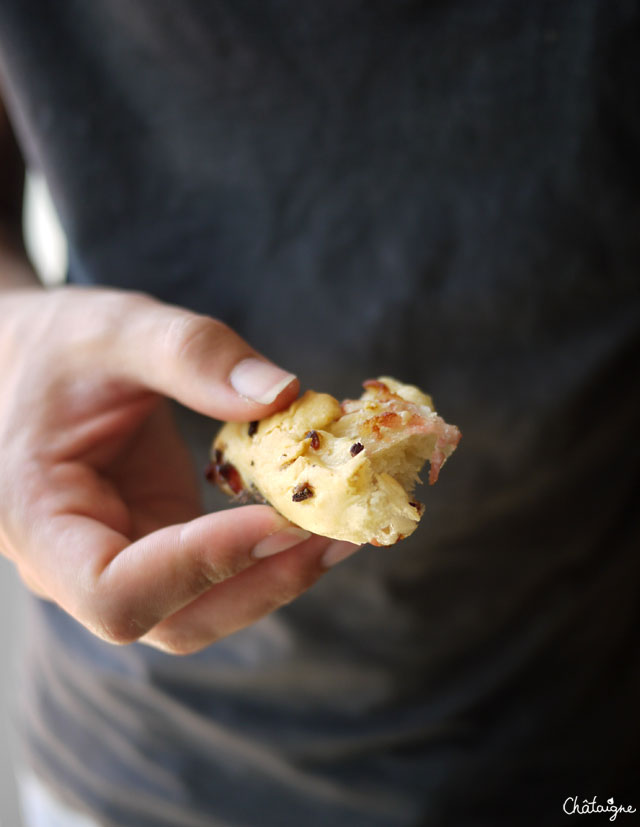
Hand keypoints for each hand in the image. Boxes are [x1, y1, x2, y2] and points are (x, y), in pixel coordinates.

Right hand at [0, 286, 358, 652]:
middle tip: (338, 532)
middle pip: (174, 620)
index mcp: (39, 522)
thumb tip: (287, 394)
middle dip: (262, 582)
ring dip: (278, 577)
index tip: (278, 520)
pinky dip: (270, 555)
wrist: (34, 363)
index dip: (200, 566)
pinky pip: (219, 574)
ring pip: (205, 610)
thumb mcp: (114, 331)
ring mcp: (124, 562)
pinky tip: (315, 518)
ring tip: (343, 528)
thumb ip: (191, 356)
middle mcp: (78, 564)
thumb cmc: (58, 346)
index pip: (114, 590)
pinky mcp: (161, 547)